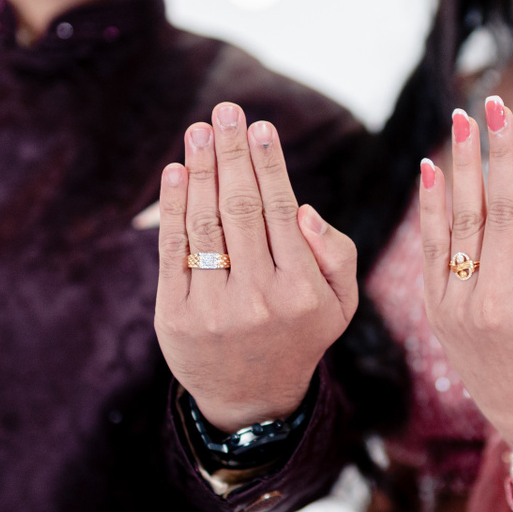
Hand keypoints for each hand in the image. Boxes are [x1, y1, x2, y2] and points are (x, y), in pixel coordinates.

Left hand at [156, 101, 357, 431]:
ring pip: (206, 224)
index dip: (268, 164)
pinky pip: (174, 251)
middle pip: (241, 208)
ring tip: (198, 132)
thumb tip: (305, 209)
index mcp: (303, 292)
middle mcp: (259, 300)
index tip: (259, 127)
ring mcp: (214, 309)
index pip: (280, 211)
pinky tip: (175, 171)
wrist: (251, 400)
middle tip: (225, 112)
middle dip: (233, 153)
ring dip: (201, 169)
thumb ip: (337, 256)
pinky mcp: (175, 317)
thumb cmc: (299, 334)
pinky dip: (172, 207)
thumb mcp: (340, 305)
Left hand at [418, 96, 512, 509]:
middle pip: (498, 207)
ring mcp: (460, 306)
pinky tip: (433, 164)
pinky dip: (431, 204)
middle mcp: (497, 301)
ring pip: (461, 219)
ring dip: (464, 163)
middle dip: (499, 149)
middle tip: (497, 101)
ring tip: (465, 118)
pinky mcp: (436, 309)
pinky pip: (433, 246)